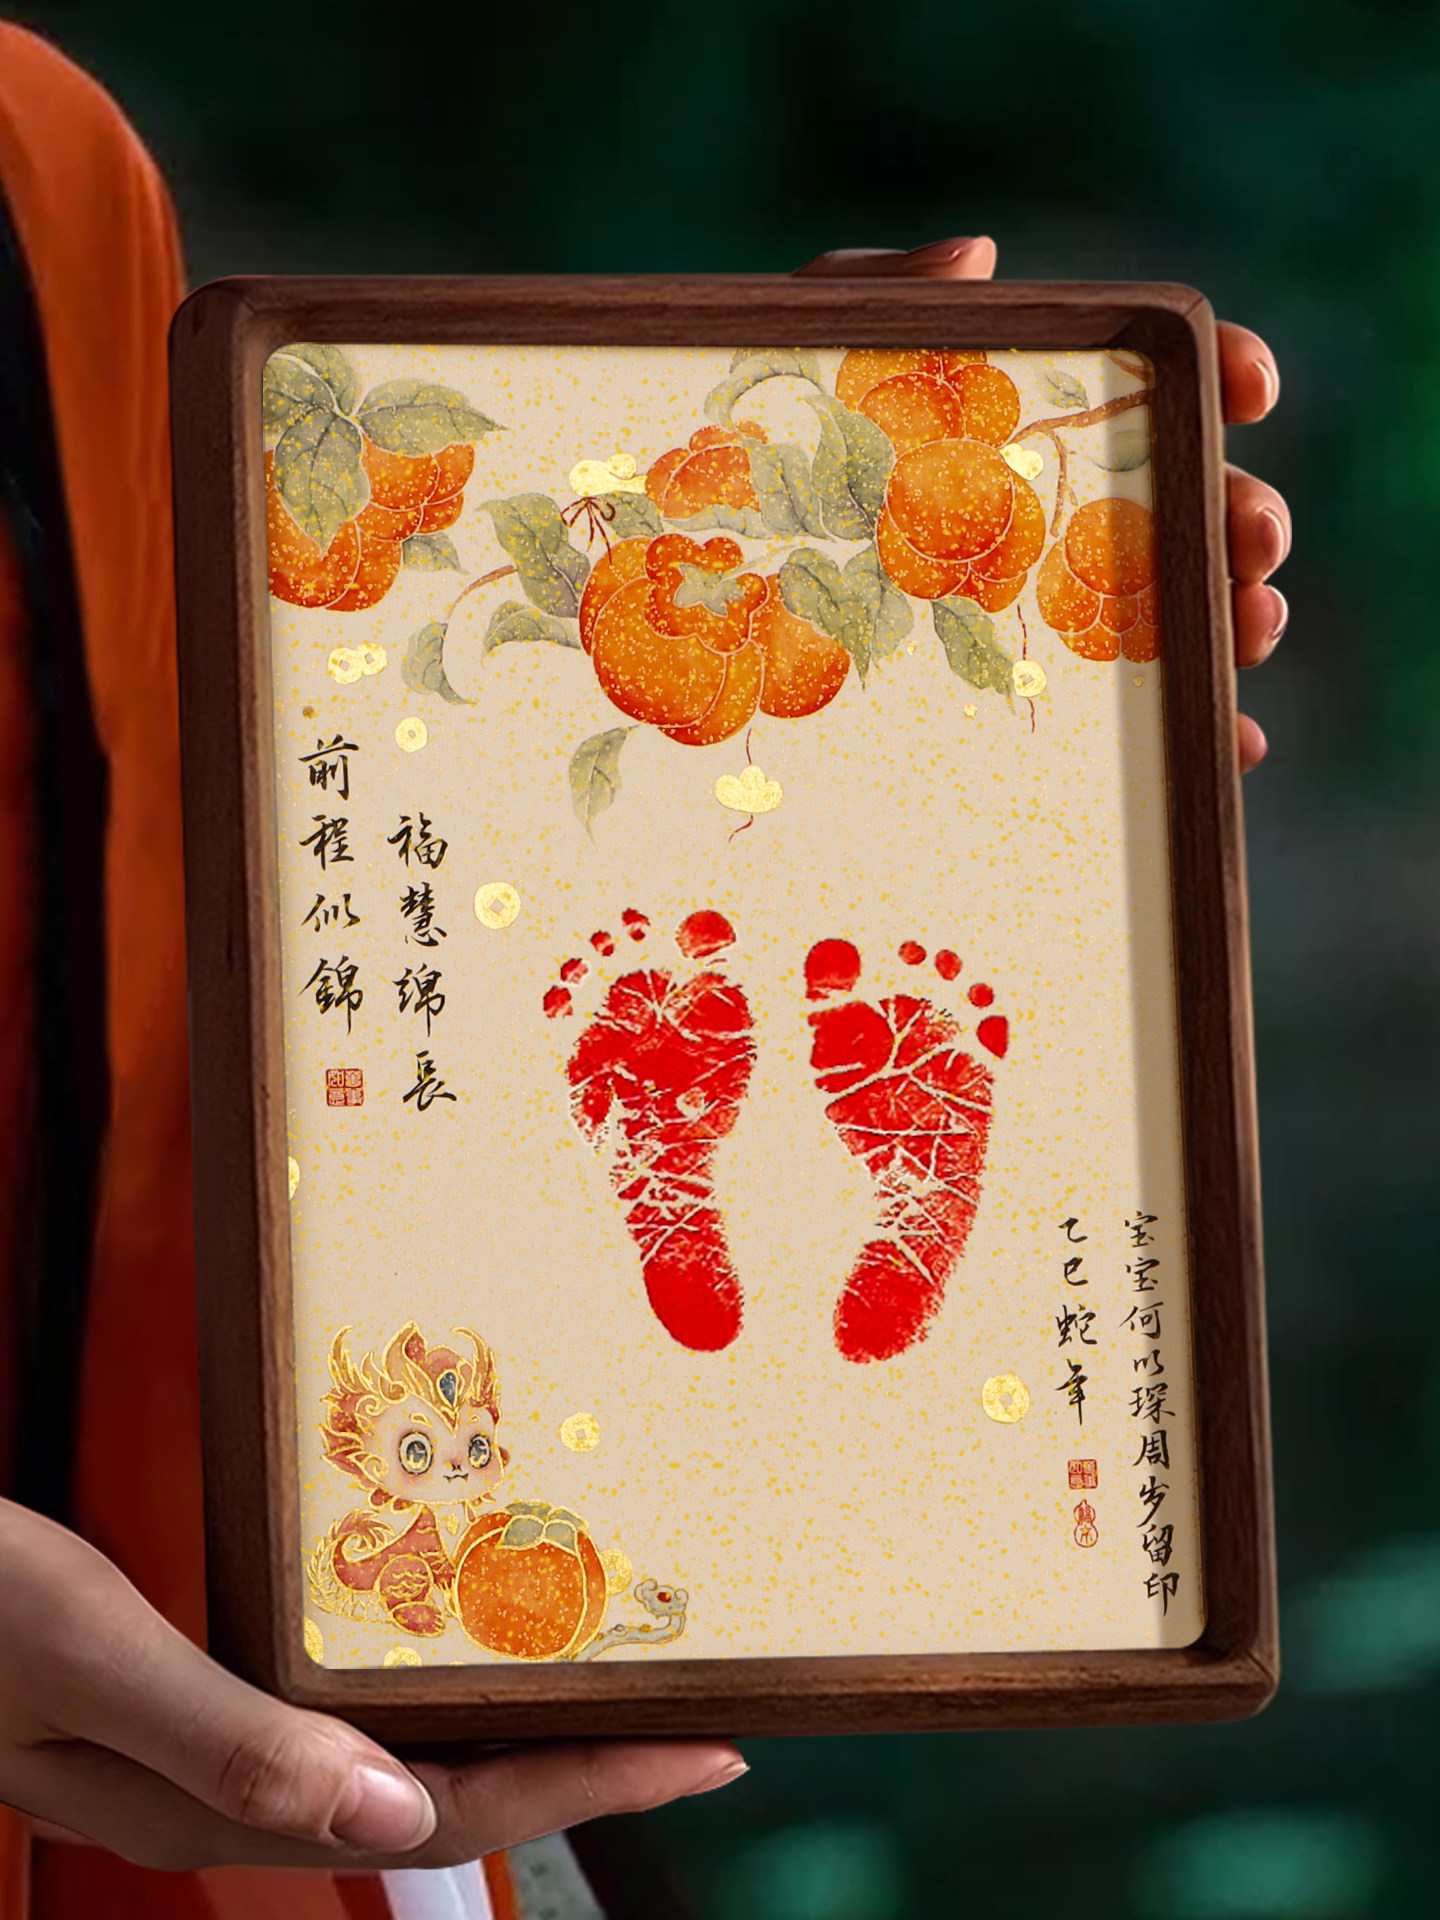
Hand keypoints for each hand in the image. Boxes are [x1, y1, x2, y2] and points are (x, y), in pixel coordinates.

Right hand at [0, 1499, 743, 1869]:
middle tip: (703, 1720)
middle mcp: (236, 1789)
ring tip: (620, 1686)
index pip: (451, 1813)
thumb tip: (394, 1818)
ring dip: (521, 1727)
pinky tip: (471, 1645)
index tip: (707, 1752)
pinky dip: (439, 1685)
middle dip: (587, 1764)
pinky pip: (353, 1708)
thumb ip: (229, 1742)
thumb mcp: (93, 1656)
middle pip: (451, 1792)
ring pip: (407, 1756)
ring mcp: (221, 1747)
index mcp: (219, 1802)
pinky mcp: (206, 1697)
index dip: (589, 1786)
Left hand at [796, 238, 1286, 770]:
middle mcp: (1060, 514)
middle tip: (1251, 538)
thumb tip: (979, 257)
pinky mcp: (1028, 699)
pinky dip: (1198, 735)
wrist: (706, 583)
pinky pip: (1131, 725)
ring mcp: (1048, 612)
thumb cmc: (752, 457)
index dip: (1221, 373)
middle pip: (1188, 508)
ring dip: (1236, 623)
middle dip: (1243, 516)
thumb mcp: (794, 363)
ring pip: (1180, 615)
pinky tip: (1235, 747)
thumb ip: (872, 297)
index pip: (1155, 381)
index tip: (1251, 386)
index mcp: (1027, 420)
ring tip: (1246, 631)